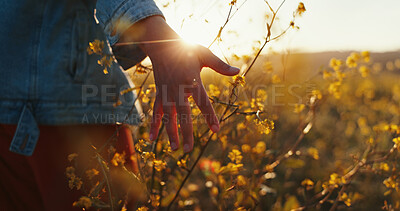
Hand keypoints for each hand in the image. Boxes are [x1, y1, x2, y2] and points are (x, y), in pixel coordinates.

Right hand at [119, 16, 239, 152]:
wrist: (162, 44)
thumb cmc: (186, 49)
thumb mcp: (204, 54)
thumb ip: (220, 65)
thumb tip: (238, 71)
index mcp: (191, 80)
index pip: (203, 102)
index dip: (209, 116)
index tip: (216, 130)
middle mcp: (177, 89)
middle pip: (182, 114)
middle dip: (186, 132)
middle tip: (189, 149)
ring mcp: (166, 92)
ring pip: (168, 116)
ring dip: (170, 132)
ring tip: (175, 148)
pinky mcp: (159, 93)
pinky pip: (156, 111)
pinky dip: (154, 124)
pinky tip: (152, 139)